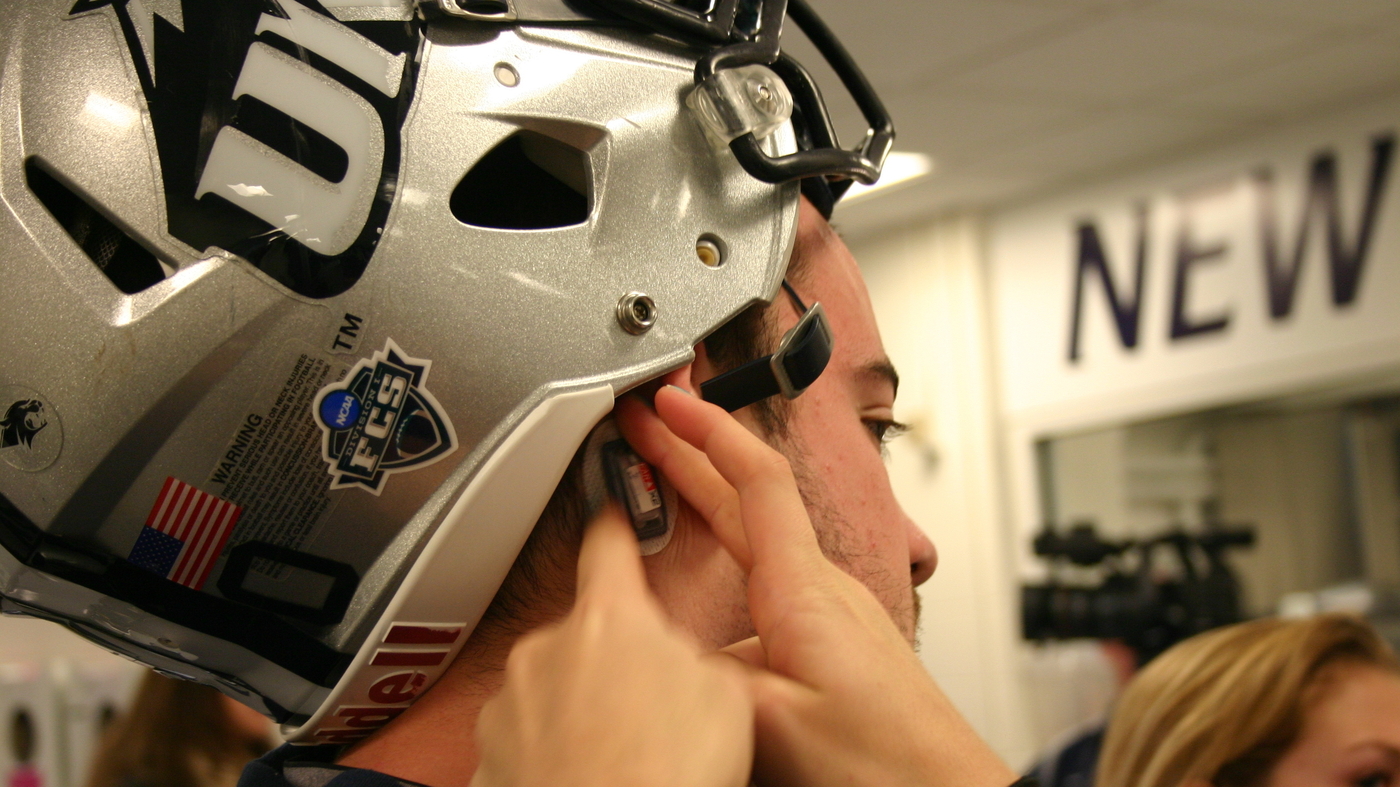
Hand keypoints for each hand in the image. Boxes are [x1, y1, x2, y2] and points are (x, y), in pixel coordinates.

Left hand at [471, 505, 753, 786]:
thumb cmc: (667, 771)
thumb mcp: (724, 694)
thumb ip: (695, 654)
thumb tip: (682, 661)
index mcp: (607, 619)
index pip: (606, 548)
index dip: (612, 524)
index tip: (608, 508)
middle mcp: (545, 650)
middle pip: (585, 636)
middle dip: (613, 662)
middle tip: (651, 708)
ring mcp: (508, 707)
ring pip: (551, 693)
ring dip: (579, 713)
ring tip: (622, 757)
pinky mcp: (486, 759)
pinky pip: (525, 744)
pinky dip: (550, 758)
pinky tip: (586, 779)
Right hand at [617, 382, 1014, 786]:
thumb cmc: (888, 763)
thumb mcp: (774, 722)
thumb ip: (709, 679)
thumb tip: (667, 658)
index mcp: (802, 591)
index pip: (755, 480)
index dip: (706, 431)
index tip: (667, 401)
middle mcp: (821, 590)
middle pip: (748, 500)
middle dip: (692, 455)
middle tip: (647, 424)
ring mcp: (831, 615)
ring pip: (758, 543)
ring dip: (707, 506)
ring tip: (662, 489)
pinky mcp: (836, 645)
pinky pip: (770, 585)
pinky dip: (726, 559)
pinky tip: (707, 583)